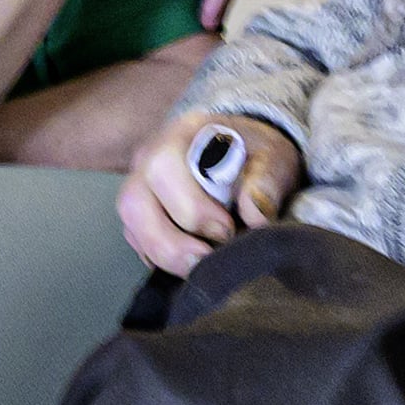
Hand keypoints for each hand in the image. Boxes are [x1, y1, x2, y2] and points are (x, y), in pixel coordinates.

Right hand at [117, 110, 304, 276]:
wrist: (244, 149)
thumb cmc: (256, 153)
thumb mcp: (274, 157)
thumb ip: (267, 181)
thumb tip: (255, 215)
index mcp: (183, 134)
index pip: (165, 168)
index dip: (192, 208)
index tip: (227, 231)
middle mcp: (150, 156)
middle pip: (134, 202)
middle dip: (169, 242)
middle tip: (205, 260)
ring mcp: (140, 184)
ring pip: (130, 225)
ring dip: (162, 255)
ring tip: (198, 270)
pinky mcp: (141, 212)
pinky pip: (136, 240)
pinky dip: (159, 259)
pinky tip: (189, 265)